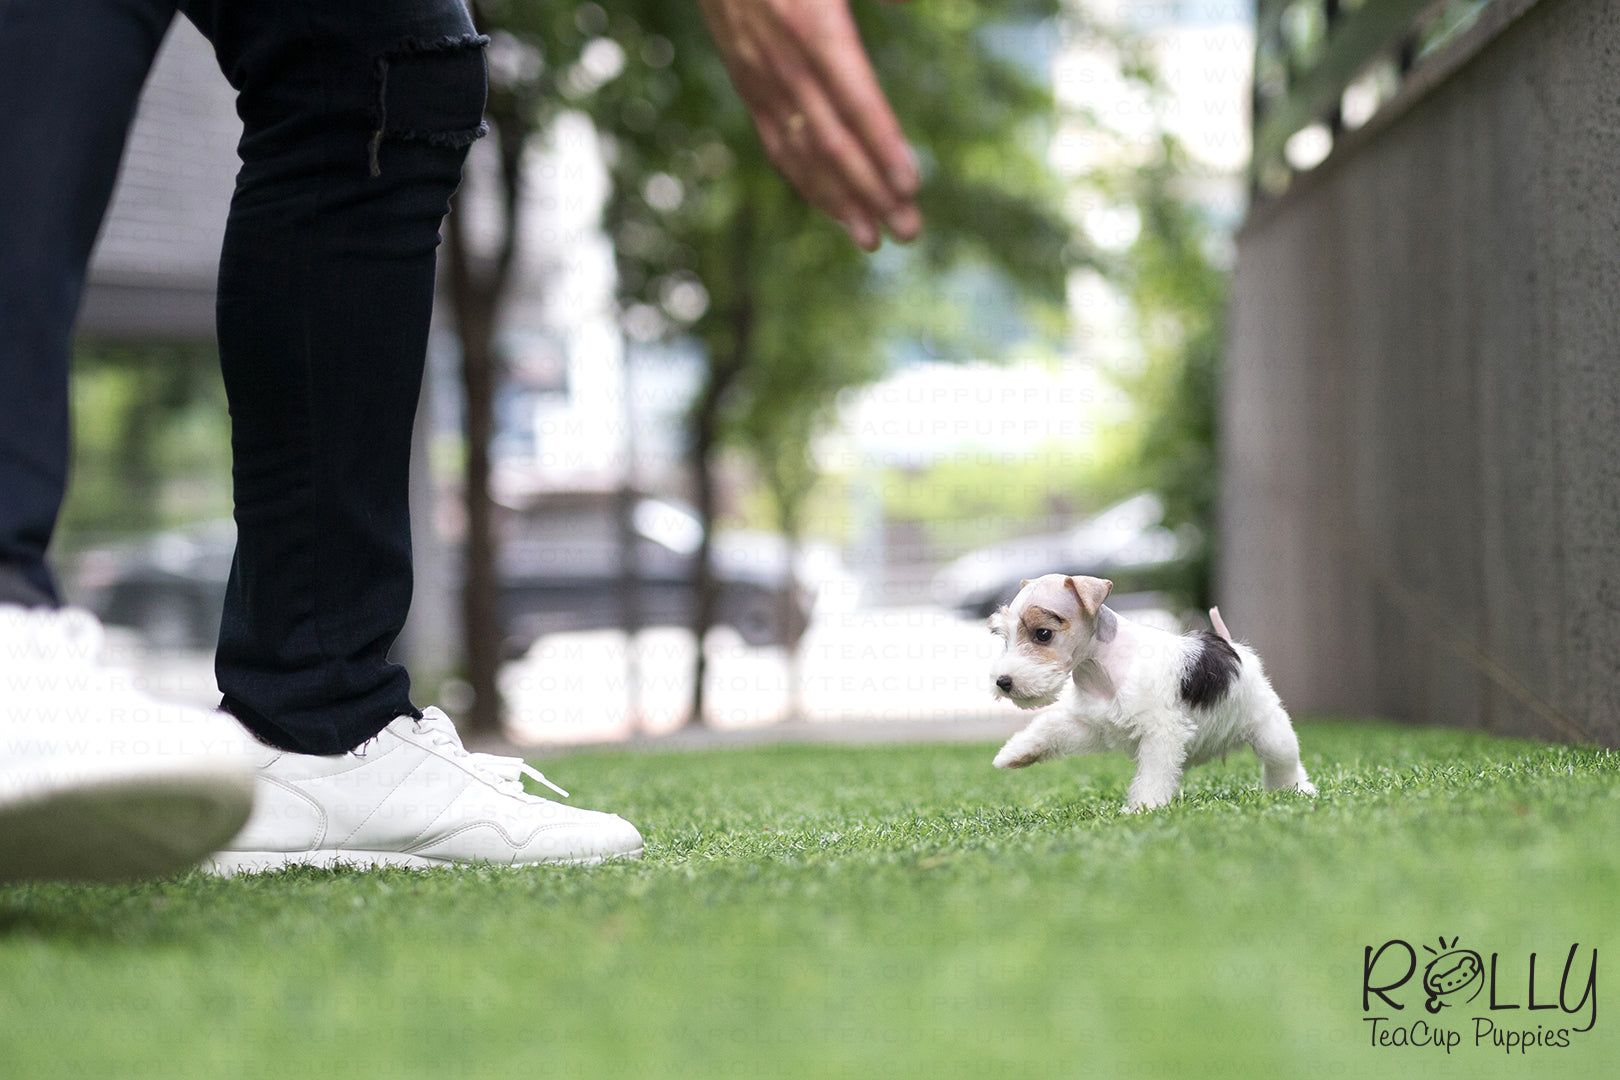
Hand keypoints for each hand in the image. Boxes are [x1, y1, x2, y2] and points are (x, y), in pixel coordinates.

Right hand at [695, 0, 920, 250]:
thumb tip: (913, 4)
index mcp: (812, 24)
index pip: (855, 99)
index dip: (882, 145)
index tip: (910, 185)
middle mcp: (782, 60)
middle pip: (833, 140)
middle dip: (871, 191)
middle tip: (910, 231)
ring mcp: (759, 76)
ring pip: (802, 152)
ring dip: (840, 201)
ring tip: (874, 239)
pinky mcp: (747, 80)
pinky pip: (777, 141)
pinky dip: (805, 180)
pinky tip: (832, 207)